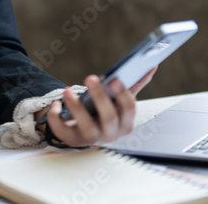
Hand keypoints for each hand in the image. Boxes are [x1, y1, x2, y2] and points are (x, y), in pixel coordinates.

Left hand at [39, 67, 156, 147]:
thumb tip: (151, 66)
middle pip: (109, 117)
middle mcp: (111, 133)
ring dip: (76, 108)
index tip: (114, 79)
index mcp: (125, 122)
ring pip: (87, 127)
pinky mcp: (73, 141)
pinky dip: (57, 119)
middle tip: (90, 78)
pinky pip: (63, 133)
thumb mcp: (118, 100)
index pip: (130, 109)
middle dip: (100, 97)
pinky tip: (55, 104)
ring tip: (67, 91)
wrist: (84, 130)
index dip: (123, 94)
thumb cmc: (103, 111)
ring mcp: (92, 139)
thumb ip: (134, 85)